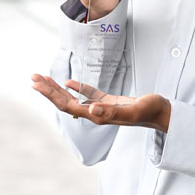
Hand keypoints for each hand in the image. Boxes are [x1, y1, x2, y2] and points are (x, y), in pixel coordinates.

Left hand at [30, 73, 170, 131]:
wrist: (162, 114)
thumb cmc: (149, 112)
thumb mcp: (131, 110)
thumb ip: (111, 113)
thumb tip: (89, 110)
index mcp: (96, 116)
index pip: (67, 105)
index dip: (51, 94)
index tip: (37, 84)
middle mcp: (95, 114)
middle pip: (65, 102)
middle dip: (48, 90)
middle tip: (33, 77)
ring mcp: (101, 109)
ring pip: (74, 98)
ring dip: (58, 89)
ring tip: (43, 79)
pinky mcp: (108, 103)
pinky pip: (88, 95)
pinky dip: (77, 88)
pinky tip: (69, 83)